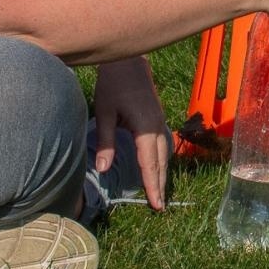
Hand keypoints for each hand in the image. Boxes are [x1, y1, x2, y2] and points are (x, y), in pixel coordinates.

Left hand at [92, 57, 171, 208]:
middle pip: (161, 161)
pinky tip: (158, 166)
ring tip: (159, 192)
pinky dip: (162, 159)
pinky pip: (164, 144)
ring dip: (163, 173)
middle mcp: (157, 126)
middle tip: (160, 207)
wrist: (129, 61)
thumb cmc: (113, 83)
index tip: (156, 204)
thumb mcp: (104, 112)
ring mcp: (160, 121)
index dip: (152, 185)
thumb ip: (105, 141)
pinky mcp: (157, 118)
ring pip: (165, 153)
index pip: (150, 163)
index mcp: (145, 127)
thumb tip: (102, 169)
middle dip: (160, 184)